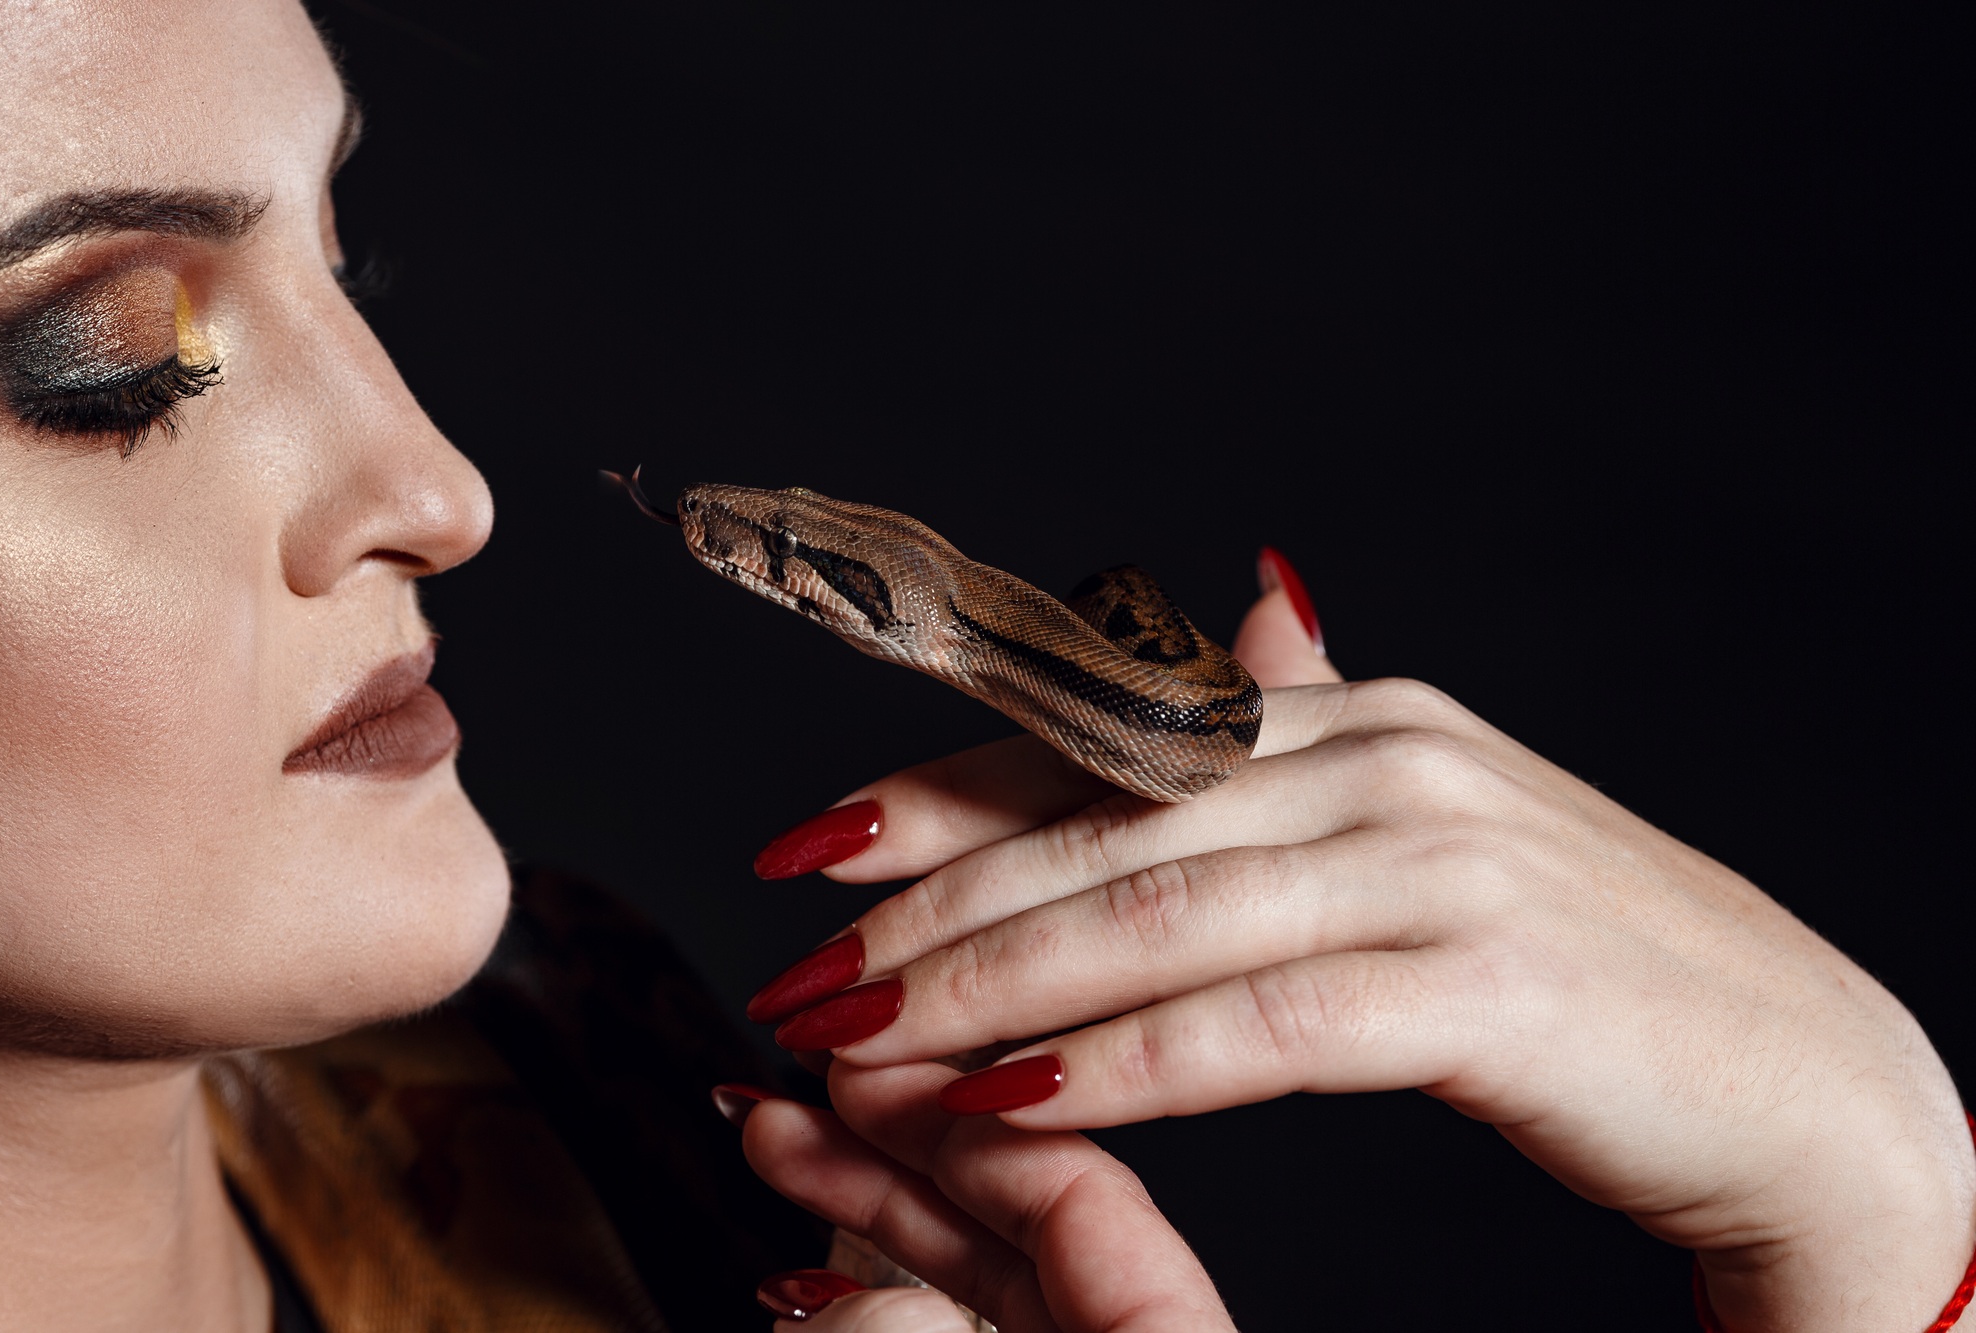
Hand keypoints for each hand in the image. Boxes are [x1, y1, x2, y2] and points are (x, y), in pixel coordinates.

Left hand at [752, 558, 1975, 1330]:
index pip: (1097, 745)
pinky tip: (1012, 1105)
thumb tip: (1241, 618)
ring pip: (1157, 915)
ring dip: (987, 987)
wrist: (1792, 1070)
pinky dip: (1127, 1065)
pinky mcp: (1487, 982)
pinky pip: (1266, 1024)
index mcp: (1346, 717)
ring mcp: (1438, 860)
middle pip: (1100, 823)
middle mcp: (1380, 758)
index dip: (936, 792)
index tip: (803, 848)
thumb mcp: (1428, 825)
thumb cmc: (1583, 964)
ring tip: (858, 1044)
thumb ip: (1312, 735)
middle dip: (922, 902)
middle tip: (790, 967)